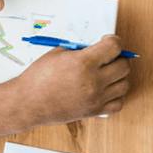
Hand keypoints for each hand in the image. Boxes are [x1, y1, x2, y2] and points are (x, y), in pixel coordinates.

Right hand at [8, 36, 131, 125]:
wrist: (27, 103)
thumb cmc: (38, 78)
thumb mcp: (58, 54)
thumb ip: (81, 50)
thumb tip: (98, 47)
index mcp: (84, 63)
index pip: (114, 47)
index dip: (114, 40)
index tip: (109, 41)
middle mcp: (94, 81)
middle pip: (124, 66)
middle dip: (118, 58)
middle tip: (109, 57)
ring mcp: (96, 98)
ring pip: (125, 84)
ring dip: (119, 76)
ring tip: (107, 73)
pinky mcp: (95, 111)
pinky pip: (118, 103)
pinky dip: (116, 95)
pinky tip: (106, 89)